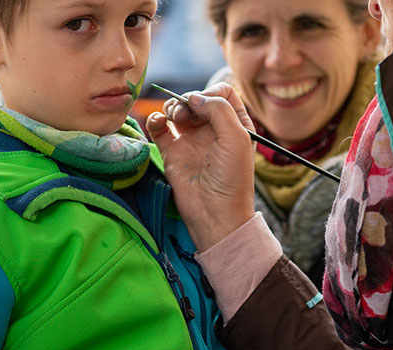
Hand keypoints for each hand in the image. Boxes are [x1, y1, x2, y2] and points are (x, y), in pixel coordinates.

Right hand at [146, 83, 255, 251]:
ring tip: (172, 118)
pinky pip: (160, 127)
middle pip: (196, 99)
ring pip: (177, 110)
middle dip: (188, 99)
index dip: (211, 93)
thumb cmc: (231, 178)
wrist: (214, 213)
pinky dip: (155, 120)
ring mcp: (192, 140)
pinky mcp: (173, 152)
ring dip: (171, 107)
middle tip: (184, 115)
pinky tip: (158, 123)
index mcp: (235, 125)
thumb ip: (219, 109)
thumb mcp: (236, 137)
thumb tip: (194, 97)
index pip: (222, 93)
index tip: (204, 106)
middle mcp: (213, 130)